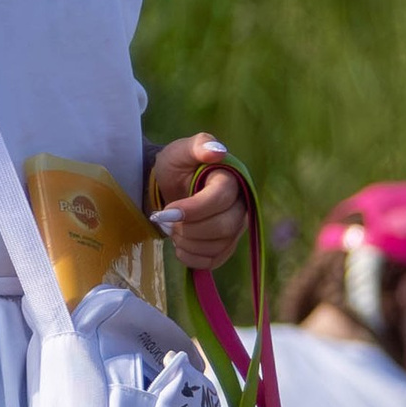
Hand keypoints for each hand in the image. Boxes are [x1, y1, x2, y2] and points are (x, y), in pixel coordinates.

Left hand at [147, 132, 245, 274]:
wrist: (166, 189)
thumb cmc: (175, 167)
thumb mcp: (180, 151)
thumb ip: (198, 145)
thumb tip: (217, 151)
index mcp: (231, 180)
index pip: (220, 198)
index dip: (194, 209)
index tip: (167, 211)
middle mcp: (240, 206)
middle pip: (225, 226)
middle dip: (190, 228)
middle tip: (166, 223)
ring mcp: (235, 228)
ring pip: (219, 246)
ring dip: (188, 243)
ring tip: (171, 231)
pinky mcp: (225, 246)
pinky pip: (214, 261)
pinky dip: (192, 258)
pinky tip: (179, 246)